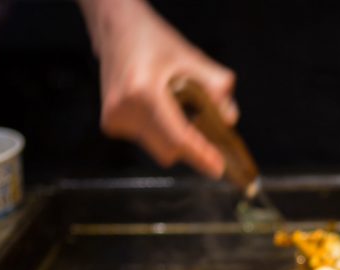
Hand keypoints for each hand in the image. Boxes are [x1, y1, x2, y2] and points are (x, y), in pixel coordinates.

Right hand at [78, 0, 236, 176]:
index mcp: (143, 92)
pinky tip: (159, 106)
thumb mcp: (192, 57)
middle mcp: (123, 110)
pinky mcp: (111, 125)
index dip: (200, 155)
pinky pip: (147, 141)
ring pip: (158, 149)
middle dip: (191, 148)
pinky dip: (161, 131)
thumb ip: (216, 87)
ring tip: (176, 106)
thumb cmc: (155, 42)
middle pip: (168, 151)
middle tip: (210, 137)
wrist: (115, 31)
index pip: (177, 137)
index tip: (218, 168)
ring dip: (176, 137)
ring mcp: (114, 120)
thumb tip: (228, 120)